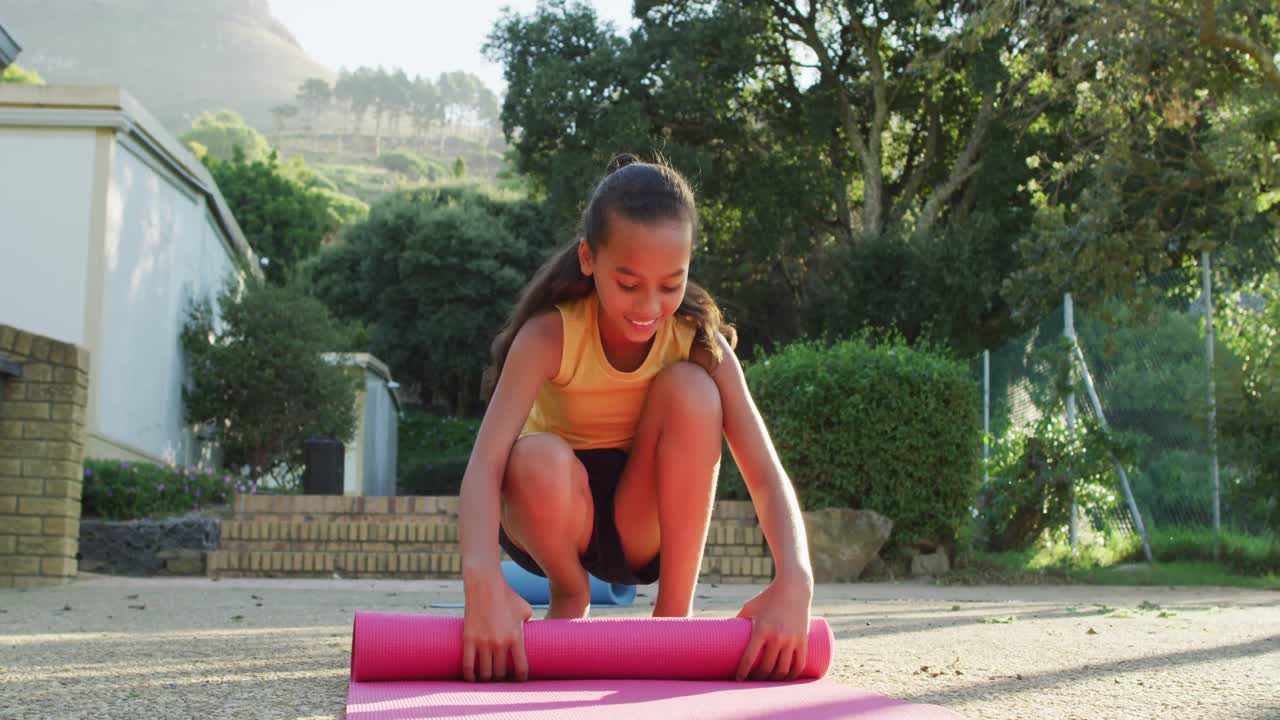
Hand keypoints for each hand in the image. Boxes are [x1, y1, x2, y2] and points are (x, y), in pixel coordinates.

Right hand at [462, 566, 532, 681]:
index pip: (520, 668)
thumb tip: (532, 634)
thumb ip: (529, 624)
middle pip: (500, 673)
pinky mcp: (469, 639)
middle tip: (501, 678)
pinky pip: (468, 665)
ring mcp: (483, 642)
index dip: (520, 678)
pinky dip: (470, 676)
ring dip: (487, 678)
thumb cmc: (507, 596)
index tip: (518, 680)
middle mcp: (500, 643)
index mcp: (516, 637)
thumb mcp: (524, 609)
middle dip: (501, 678)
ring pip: (485, 673)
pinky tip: (472, 678)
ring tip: (488, 677)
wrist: (485, 585)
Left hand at [735, 571, 813, 680]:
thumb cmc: (768, 597)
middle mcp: (777, 637)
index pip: (750, 658)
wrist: (793, 588)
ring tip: (768, 682)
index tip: (738, 679)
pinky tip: (787, 679)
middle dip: (758, 679)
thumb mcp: (750, 606)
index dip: (743, 672)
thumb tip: (726, 634)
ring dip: (775, 680)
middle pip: (767, 667)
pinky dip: (793, 675)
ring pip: (783, 669)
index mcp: (761, 629)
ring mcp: (791, 639)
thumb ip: (740, 621)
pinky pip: (799, 663)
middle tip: (752, 682)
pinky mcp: (803, 640)